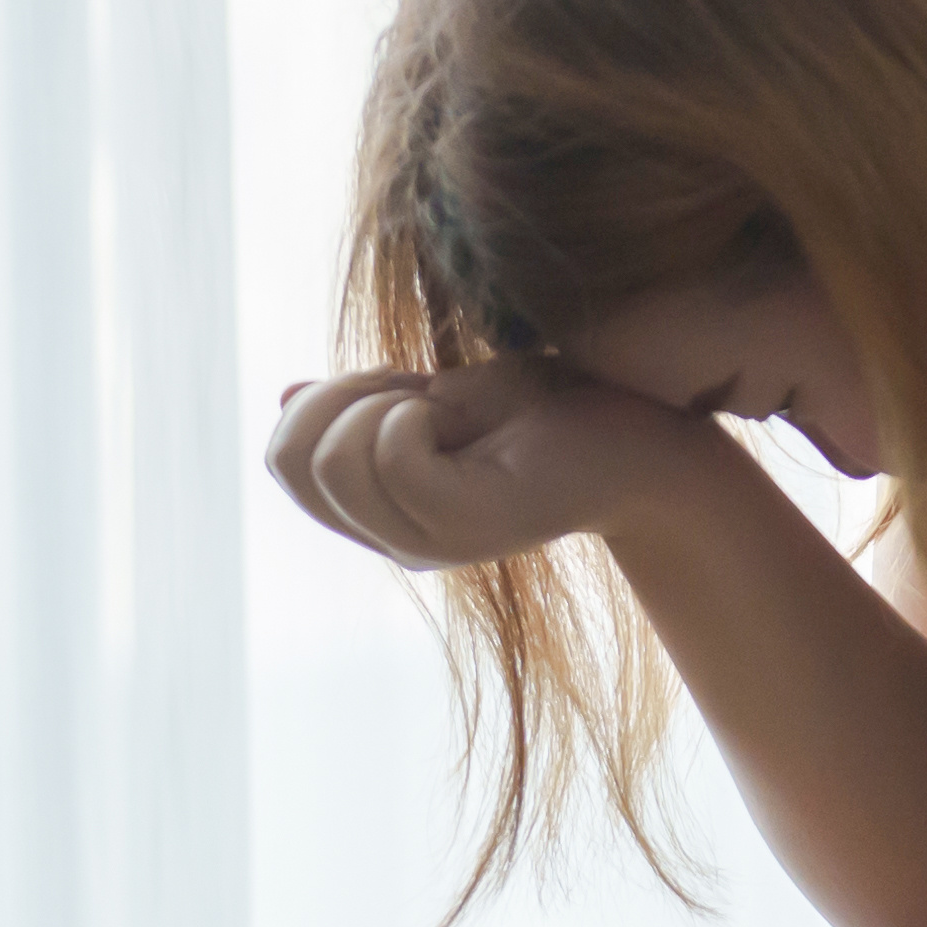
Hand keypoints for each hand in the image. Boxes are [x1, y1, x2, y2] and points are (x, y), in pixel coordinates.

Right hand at [263, 358, 727, 575]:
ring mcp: (430, 541)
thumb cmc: (551, 410)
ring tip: (455, 410)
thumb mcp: (437, 395)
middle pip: (292, 460)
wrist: (644, 434)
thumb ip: (363, 405)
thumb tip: (283, 398)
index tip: (401, 385)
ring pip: (336, 462)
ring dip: (388, 402)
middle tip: (428, 393)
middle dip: (343, 395)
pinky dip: (417, 414)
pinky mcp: (469, 525)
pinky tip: (465, 418)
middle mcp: (398, 540)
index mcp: (383, 513)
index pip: (285, 458)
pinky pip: (393, 460)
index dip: (326, 398)